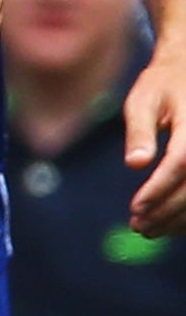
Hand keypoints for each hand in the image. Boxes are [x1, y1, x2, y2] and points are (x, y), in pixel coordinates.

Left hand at [125, 42, 185, 236]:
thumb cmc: (163, 85)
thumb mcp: (144, 98)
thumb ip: (140, 130)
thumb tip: (135, 164)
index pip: (181, 163)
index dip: (159, 189)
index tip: (136, 208)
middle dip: (167, 211)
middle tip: (138, 226)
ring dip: (179, 219)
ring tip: (148, 230)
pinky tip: (168, 223)